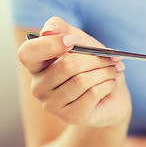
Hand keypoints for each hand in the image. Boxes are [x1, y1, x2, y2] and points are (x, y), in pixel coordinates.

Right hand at [17, 17, 131, 126]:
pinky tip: (111, 83)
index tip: (72, 41)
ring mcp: (53, 105)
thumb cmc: (94, 66)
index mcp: (37, 66)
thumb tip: (48, 29)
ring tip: (116, 70)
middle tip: (113, 58)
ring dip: (106, 72)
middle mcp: (39, 87)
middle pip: (67, 65)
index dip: (50, 44)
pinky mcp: (71, 117)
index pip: (28, 53)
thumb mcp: (81, 42)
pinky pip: (92, 94)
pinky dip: (107, 84)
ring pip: (82, 80)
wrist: (113, 95)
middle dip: (96, 59)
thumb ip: (63, 29)